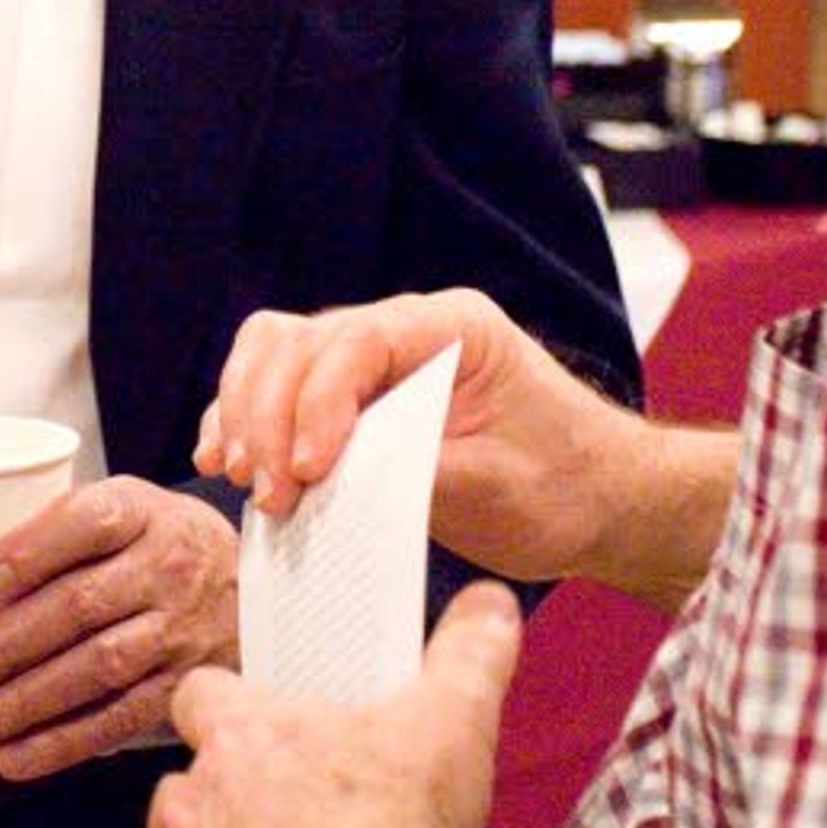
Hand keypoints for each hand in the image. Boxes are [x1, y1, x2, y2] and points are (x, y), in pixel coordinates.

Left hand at [0, 477, 234, 777]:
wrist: (256, 590)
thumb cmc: (162, 545)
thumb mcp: (128, 509)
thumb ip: (63, 532)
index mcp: (143, 511)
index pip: (89, 523)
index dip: (32, 553)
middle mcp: (167, 568)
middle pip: (82, 606)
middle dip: (8, 646)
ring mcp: (179, 630)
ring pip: (98, 668)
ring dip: (27, 702)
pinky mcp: (183, 685)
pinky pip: (120, 718)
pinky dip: (63, 741)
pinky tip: (17, 755)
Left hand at [129, 583, 518, 827]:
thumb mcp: (452, 724)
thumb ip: (466, 655)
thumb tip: (491, 603)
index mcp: (245, 742)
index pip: (195, 697)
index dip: (221, 711)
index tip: (250, 726)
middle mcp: (202, 815)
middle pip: (173, 796)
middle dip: (207, 808)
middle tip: (263, 824)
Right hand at [195, 290, 640, 587]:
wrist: (597, 500)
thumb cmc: (564, 487)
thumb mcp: (498, 487)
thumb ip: (415, 472)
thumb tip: (332, 480)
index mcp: (454, 326)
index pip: (358, 342)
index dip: (318, 403)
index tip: (304, 471)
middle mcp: (406, 328)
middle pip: (301, 341)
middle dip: (269, 415)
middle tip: (267, 492)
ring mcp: (376, 360)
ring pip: (276, 352)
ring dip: (245, 410)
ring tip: (237, 474)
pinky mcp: (356, 399)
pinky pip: (279, 385)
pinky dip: (245, 417)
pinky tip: (229, 460)